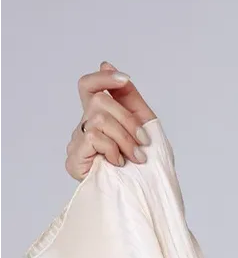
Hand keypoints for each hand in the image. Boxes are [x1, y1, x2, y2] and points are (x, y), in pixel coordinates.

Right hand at [67, 60, 157, 181]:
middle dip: (128, 120)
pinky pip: (93, 137)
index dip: (102, 77)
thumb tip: (106, 63)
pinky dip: (113, 150)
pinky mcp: (74, 157)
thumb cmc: (143, 162)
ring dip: (125, 139)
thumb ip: (128, 95)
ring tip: (136, 157)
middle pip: (100, 101)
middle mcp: (84, 125)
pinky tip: (119, 163)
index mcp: (100, 115)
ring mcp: (77, 141)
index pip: (88, 85)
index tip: (124, 79)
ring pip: (99, 119)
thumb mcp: (142, 122)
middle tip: (144, 142)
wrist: (144, 194)